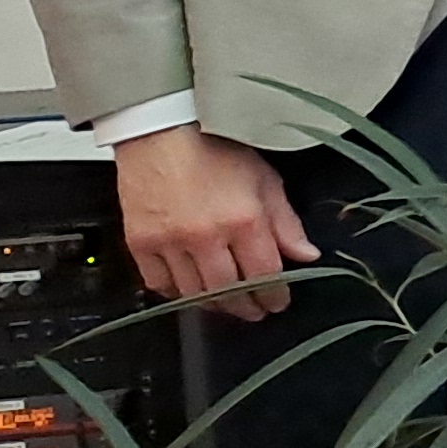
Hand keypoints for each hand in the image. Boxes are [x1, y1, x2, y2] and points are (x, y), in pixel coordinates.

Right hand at [114, 124, 318, 318]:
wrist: (159, 136)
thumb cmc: (213, 151)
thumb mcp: (264, 180)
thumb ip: (286, 222)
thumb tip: (306, 256)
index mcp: (243, 220)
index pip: (265, 275)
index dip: (275, 296)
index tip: (278, 302)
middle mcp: (205, 237)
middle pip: (229, 292)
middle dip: (246, 308)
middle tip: (255, 311)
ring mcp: (169, 243)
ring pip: (194, 293)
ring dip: (214, 304)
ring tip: (227, 303)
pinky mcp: (140, 244)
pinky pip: (159, 284)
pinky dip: (177, 292)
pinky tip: (191, 289)